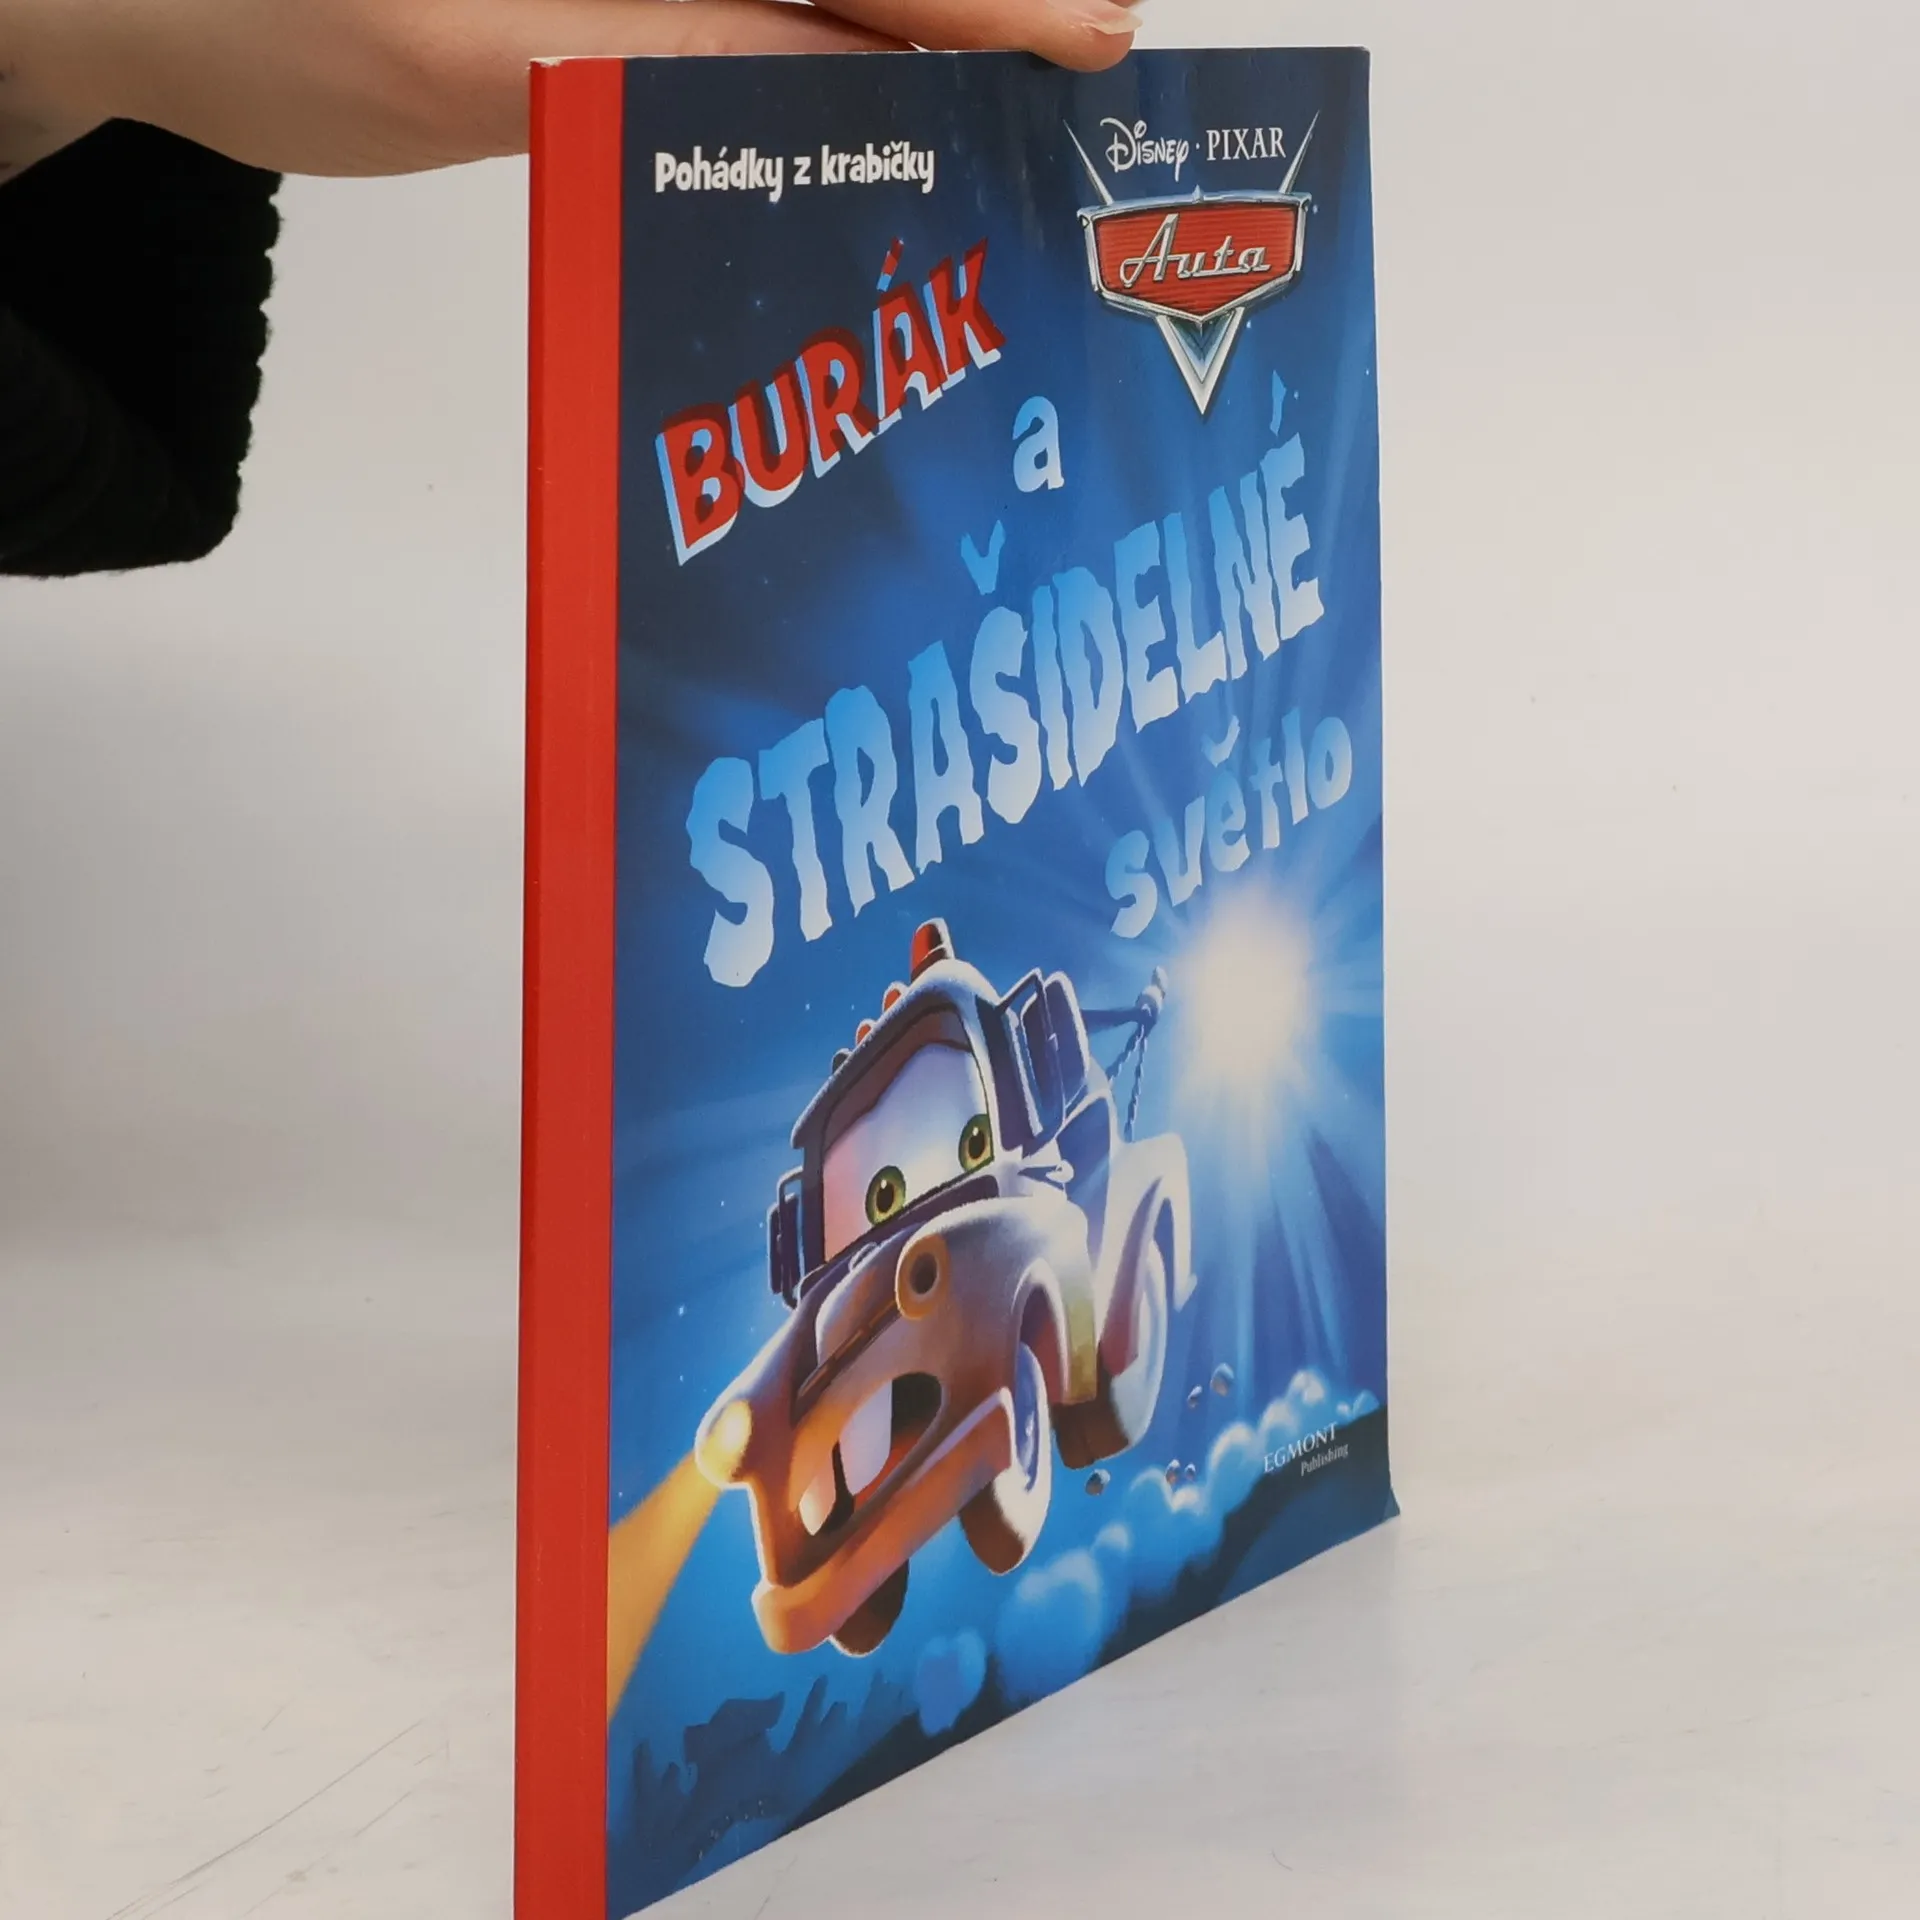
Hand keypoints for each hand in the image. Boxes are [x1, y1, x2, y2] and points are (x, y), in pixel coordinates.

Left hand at [1, 0, 1140, 177]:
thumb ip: (681, 56)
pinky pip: (740, 29)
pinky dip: (815, 66)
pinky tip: (877, 109)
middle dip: (965, 14)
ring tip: (1014, 93)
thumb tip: (850, 79)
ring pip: (800, 2)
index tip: (1088, 36)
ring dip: (905, 48)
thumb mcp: (488, 56)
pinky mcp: (604, 1)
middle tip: (1088, 64)